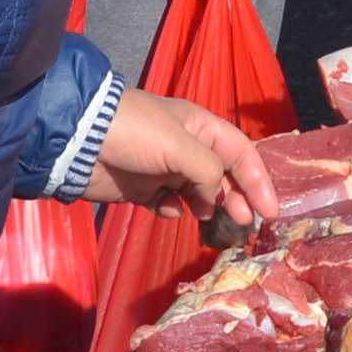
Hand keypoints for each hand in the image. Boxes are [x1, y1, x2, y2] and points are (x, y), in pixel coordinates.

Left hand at [89, 88, 277, 228]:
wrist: (81, 141)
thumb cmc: (135, 133)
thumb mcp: (179, 144)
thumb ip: (208, 170)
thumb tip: (214, 197)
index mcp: (200, 128)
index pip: (241, 152)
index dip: (258, 180)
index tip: (270, 211)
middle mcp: (186, 147)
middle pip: (222, 175)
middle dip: (235, 197)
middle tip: (244, 224)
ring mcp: (164, 169)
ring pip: (197, 192)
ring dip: (206, 207)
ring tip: (209, 222)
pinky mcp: (142, 188)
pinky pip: (167, 203)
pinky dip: (172, 210)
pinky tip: (168, 211)